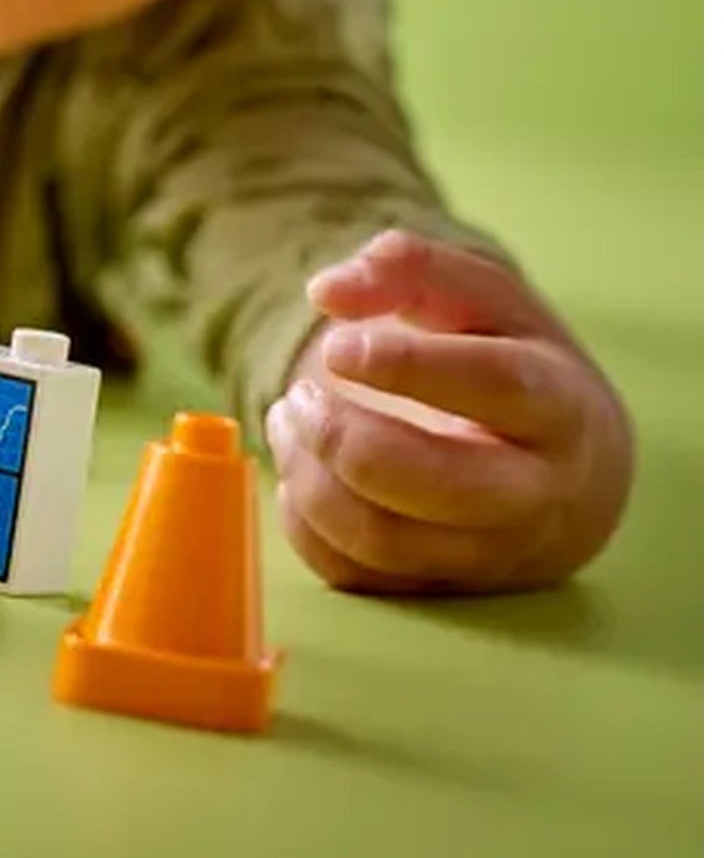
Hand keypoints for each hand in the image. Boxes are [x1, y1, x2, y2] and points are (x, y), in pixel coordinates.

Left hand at [265, 229, 632, 594]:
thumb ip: (409, 269)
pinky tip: (301, 468)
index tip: (337, 345)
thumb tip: (328, 292)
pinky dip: (302, 522)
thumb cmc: (513, 366)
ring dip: (308, 475)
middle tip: (302, 392)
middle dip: (345, 436)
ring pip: (382, 539)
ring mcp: (486, 554)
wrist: (567, 469)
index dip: (409, 364)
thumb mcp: (481, 300)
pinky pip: (352, 574)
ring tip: (289, 418)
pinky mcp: (437, 588)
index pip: (497, 387)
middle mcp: (535, 494)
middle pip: (436, 483)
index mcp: (561, 408)